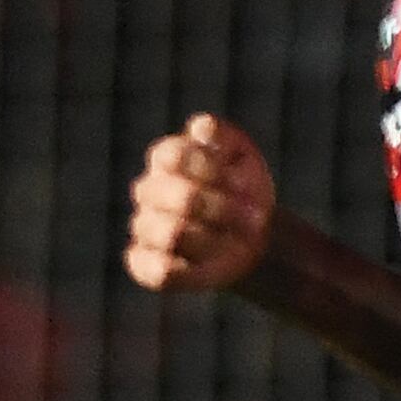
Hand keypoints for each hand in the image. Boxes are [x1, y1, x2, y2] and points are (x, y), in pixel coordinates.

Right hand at [125, 114, 276, 294]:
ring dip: (216, 241)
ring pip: (173, 235)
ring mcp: (144, 227)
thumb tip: (201, 128)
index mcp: (166, 158)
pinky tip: (208, 263)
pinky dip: (189, 270)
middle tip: (256, 219)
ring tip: (234, 243)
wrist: (250, 233)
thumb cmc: (242, 189)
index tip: (243, 181)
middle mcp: (149, 191)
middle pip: (181, 198)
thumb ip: (223, 137)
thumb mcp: (243, 156)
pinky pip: (159, 271)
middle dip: (225, 209)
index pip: (176, 156)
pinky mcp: (144, 265)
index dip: (213, 170)